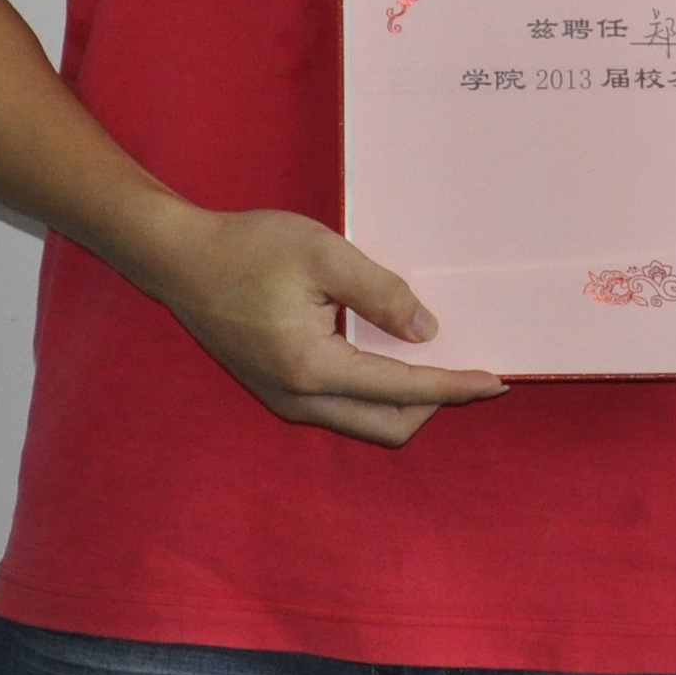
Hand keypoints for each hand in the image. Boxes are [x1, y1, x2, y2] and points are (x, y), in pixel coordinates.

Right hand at [132, 206, 506, 447]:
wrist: (179, 259)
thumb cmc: (249, 249)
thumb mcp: (324, 255)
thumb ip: (380, 293)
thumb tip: (426, 332)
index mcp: (312, 368)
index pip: (402, 390)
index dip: (454, 386)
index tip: (495, 381)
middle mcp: (298, 399)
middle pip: (388, 425)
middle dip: (435, 403)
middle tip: (467, 368)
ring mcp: (284, 400)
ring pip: (364, 421)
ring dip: (405, 399)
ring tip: (435, 360)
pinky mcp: (276, 389)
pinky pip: (341, 406)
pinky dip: (376, 390)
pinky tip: (389, 353)